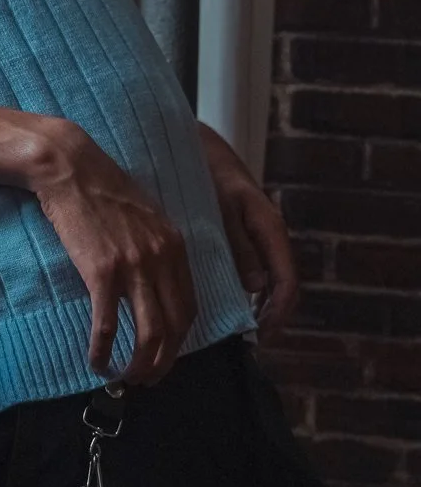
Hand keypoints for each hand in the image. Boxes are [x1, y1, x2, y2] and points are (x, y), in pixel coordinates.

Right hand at [30, 121, 197, 386]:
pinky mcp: (101, 271)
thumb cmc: (102, 188)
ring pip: (148, 333)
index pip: (189, 307)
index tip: (165, 354)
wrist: (71, 167)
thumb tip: (154, 280)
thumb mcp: (145, 215)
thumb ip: (157, 247)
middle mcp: (161, 258)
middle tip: (148, 378)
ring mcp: (133, 266)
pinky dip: (103, 350)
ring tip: (127, 378)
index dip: (180, 340)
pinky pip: (107, 324)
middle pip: (175, 326)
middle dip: (164, 361)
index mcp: (175, 246)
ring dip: (140, 365)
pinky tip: (96, 362)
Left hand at [198, 123, 298, 341]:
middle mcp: (271, 235)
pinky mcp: (247, 235)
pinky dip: (250, 290)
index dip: (277, 313)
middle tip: (248, 341)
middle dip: (270, 316)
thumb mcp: (223, 210)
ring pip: (270, 280)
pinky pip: (257, 268)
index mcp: (270, 229)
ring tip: (240, 330)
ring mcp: (261, 236)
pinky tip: (231, 303)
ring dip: (260, 306)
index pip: (286, 282)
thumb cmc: (209, 174)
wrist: (199, 145)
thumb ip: (240, 245)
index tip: (261, 336)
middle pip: (282, 286)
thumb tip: (257, 286)